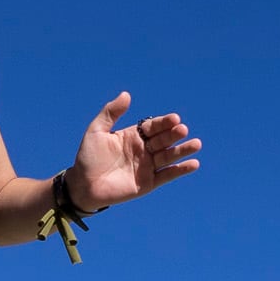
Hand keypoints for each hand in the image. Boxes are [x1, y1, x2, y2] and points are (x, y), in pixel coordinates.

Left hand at [65, 97, 199, 210]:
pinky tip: (193, 164)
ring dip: (183, 150)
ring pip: (169, 156)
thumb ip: (111, 113)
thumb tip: (127, 94)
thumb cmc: (88, 158)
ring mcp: (147, 167)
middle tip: (182, 130)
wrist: (83, 186)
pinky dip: (180, 170)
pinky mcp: (148, 183)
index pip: (153, 126)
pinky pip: (167, 175)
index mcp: (133, 136)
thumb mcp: (96, 131)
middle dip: (174, 134)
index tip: (174, 118)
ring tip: (196, 144)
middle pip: (164, 140)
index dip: (164, 122)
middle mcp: (143, 150)